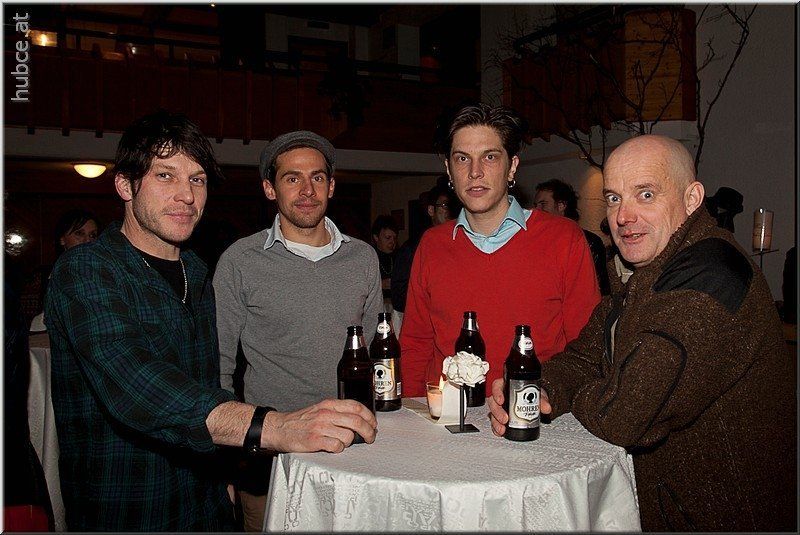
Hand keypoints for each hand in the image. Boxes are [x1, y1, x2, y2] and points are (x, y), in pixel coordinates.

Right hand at [263, 399, 377, 452]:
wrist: (278, 428)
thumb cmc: (300, 421)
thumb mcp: (320, 409)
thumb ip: (337, 412)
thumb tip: (359, 419)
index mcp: (329, 405)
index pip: (356, 406)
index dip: (369, 416)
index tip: (373, 424)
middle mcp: (326, 414)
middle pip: (357, 421)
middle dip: (368, 432)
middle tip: (370, 438)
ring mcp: (320, 427)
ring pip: (348, 436)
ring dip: (349, 442)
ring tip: (342, 443)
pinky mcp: (314, 440)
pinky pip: (336, 446)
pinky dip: (338, 449)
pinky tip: (333, 447)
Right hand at [488, 378, 551, 436]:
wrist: (533, 401)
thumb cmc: (531, 393)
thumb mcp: (537, 394)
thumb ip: (542, 400)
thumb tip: (546, 407)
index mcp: (506, 385)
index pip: (497, 386)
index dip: (497, 393)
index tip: (501, 400)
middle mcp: (501, 396)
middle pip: (492, 402)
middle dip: (497, 411)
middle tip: (505, 418)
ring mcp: (499, 407)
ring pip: (492, 413)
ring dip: (496, 422)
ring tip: (503, 428)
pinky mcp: (499, 417)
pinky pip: (494, 422)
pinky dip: (496, 428)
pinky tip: (501, 432)